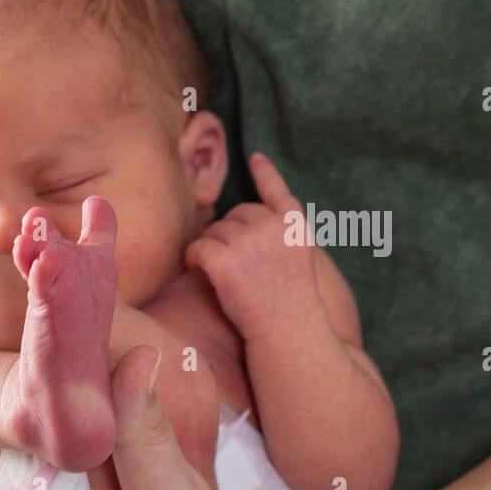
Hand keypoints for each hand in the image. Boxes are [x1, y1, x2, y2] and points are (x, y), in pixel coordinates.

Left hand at [185, 153, 322, 342]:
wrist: (288, 331)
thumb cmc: (287, 304)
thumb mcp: (296, 260)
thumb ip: (278, 234)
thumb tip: (242, 218)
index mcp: (294, 225)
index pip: (278, 193)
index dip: (266, 175)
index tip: (255, 158)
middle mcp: (273, 226)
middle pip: (235, 215)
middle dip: (228, 236)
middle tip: (236, 267)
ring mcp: (250, 241)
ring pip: (214, 231)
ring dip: (211, 249)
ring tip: (226, 277)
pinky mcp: (226, 260)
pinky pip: (197, 247)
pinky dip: (193, 259)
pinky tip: (201, 273)